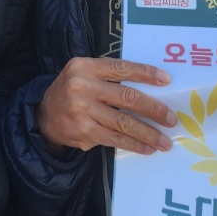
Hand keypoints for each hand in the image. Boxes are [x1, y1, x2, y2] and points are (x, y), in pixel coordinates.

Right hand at [36, 57, 176, 155]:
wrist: (45, 115)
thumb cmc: (73, 91)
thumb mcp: (84, 74)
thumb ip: (109, 77)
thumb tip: (150, 89)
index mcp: (85, 67)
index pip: (120, 68)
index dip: (145, 73)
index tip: (166, 80)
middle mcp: (82, 87)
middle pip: (126, 97)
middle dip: (153, 109)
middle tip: (171, 118)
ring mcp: (83, 111)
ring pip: (124, 123)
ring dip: (148, 133)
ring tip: (165, 141)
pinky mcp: (84, 132)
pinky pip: (115, 139)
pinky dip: (134, 144)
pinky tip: (147, 148)